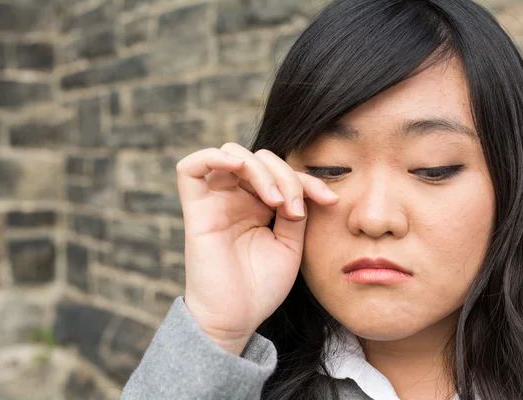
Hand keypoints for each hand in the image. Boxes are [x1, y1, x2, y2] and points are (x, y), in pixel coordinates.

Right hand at [175, 142, 339, 354]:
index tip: (331, 201)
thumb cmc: (262, 286)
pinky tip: (239, 167)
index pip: (282, 173)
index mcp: (258, 205)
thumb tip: (302, 186)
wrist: (237, 318)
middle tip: (296, 208)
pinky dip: (214, 157)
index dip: (308, 179)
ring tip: (275, 201)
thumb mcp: (290, 243)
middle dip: (286, 175)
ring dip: (259, 169)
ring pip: (232, 154)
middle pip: (259, 158)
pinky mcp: (196, 210)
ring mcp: (215, 202)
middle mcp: (236, 199)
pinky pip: (190, 167)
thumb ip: (294, 209)